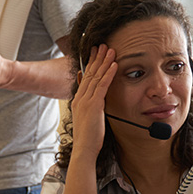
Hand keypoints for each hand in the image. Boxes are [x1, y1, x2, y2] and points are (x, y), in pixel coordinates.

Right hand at [69, 44, 115, 159]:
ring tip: (110, 50)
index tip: (95, 53)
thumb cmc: (88, 138)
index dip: (91, 64)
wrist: (84, 149)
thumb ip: (91, 108)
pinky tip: (114, 65)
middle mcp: (80, 98)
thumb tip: (96, 101)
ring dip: (104, 62)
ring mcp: (86, 101)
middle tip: (102, 44)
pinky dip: (108, 74)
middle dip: (96, 58)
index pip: (85, 77)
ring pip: (96, 76)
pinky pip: (102, 86)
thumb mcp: (88, 119)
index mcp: (78, 100)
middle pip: (89, 73)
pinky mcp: (93, 105)